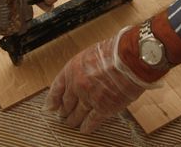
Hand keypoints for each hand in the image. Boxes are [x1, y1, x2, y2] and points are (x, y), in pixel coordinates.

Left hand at [43, 28, 159, 133]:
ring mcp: (89, 98)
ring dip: (74, 120)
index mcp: (73, 69)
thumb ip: (85, 66)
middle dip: (64, 110)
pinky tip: (85, 129)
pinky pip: (92, 120)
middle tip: (63, 115)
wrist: (130, 58)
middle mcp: (77, 85)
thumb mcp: (92, 53)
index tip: (50, 106)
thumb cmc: (116, 51)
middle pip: (66, 103)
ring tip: (72, 123)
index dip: (53, 99)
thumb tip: (86, 74)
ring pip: (77, 114)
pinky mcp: (103, 107)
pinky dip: (87, 126)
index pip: (57, 87)